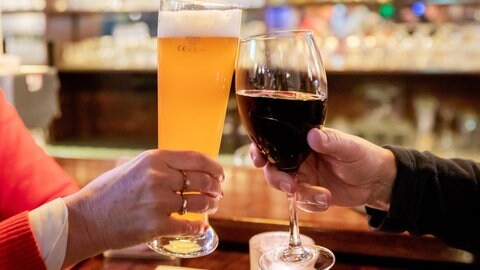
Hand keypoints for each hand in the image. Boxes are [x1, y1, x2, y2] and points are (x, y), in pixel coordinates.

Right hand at [62, 150, 223, 266]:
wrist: (85, 219)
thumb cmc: (109, 192)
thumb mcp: (134, 166)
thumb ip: (160, 165)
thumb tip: (189, 169)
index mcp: (154, 159)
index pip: (197, 159)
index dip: (214, 167)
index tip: (220, 174)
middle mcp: (159, 177)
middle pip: (202, 181)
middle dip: (215, 188)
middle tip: (218, 194)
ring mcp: (158, 202)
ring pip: (199, 203)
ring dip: (210, 206)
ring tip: (211, 207)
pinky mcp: (156, 225)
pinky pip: (188, 226)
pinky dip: (198, 228)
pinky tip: (201, 228)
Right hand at [250, 127, 395, 211]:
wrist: (377, 181)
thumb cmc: (364, 156)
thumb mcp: (349, 147)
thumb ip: (331, 141)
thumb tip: (313, 136)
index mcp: (303, 140)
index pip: (274, 142)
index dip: (260, 149)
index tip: (258, 159)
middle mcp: (299, 158)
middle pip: (273, 168)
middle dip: (277, 178)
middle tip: (291, 186)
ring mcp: (304, 176)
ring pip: (285, 187)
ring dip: (301, 194)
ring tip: (323, 196)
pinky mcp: (311, 193)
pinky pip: (301, 202)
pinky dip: (312, 203)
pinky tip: (327, 199)